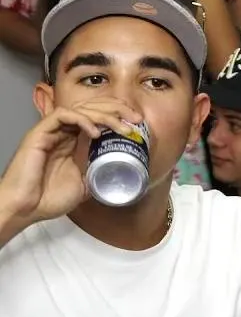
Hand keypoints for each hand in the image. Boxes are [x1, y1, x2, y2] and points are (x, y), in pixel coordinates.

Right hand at [0, 98, 141, 230]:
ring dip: (105, 114)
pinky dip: (82, 120)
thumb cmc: (49, 198)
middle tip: (136, 119)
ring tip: (123, 127)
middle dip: (117, 109)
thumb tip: (122, 169)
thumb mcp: (86, 184)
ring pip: (80, 109)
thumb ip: (100, 171)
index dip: (118, 115)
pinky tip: (95, 132)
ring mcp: (52, 131)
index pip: (98, 117)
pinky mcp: (39, 133)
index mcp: (75, 141)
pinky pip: (62, 115)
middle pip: (92, 108)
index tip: (138, 124)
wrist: (25, 208)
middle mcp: (64, 132)